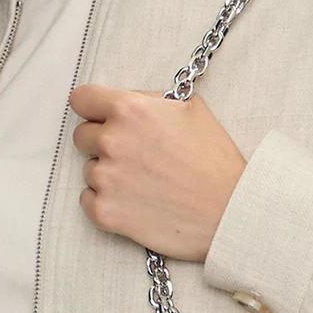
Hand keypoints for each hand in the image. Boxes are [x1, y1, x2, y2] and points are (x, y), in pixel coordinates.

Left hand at [70, 84, 246, 260]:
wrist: (230, 213)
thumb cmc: (216, 163)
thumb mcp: (192, 111)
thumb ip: (151, 102)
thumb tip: (131, 102)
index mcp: (130, 110)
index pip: (82, 99)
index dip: (93, 110)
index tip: (100, 119)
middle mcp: (112, 141)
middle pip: (82, 136)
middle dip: (103, 144)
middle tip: (134, 158)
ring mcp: (106, 178)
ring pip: (89, 170)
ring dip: (109, 176)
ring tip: (143, 185)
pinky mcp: (105, 212)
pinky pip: (87, 201)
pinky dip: (105, 203)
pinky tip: (134, 203)